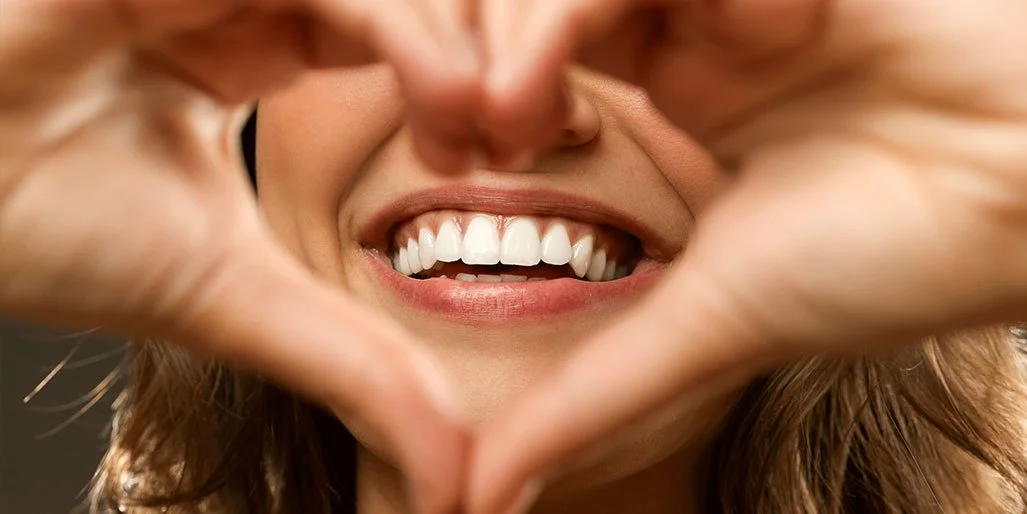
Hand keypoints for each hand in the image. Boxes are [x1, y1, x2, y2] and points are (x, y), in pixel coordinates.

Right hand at [0, 0, 478, 510]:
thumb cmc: (59, 232)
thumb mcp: (239, 299)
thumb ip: (351, 365)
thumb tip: (452, 474)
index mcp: (265, 45)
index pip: (414, 31)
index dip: (477, 85)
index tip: (513, 156)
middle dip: (493, 57)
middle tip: (526, 137)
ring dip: (459, 49)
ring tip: (483, 136)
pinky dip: (408, 33)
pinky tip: (444, 109)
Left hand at [471, 0, 1026, 510]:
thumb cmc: (893, 258)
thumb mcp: (704, 326)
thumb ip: (589, 398)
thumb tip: (485, 496)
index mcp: (679, 94)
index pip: (528, 57)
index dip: (469, 97)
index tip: (452, 161)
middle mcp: (696, 29)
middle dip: (472, 55)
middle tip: (459, 134)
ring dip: (525, 28)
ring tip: (512, 112)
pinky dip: (598, 1)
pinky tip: (605, 68)